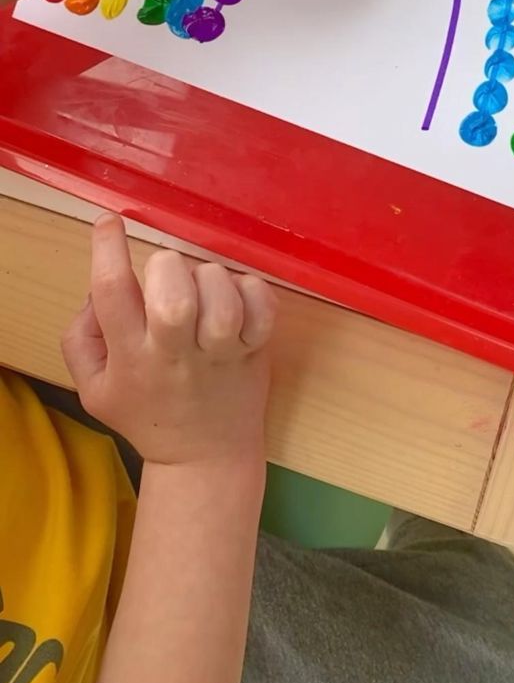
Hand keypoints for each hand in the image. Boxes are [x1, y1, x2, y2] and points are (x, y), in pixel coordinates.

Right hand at [62, 214, 276, 466]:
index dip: (108, 250)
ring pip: (222, 299)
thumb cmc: (147, 412)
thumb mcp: (94, 388)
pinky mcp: (256, 351)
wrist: (204, 459)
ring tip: (205, 289)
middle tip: (168, 273)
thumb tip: (95, 292)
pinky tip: (239, 299)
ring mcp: (221, 355)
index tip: (110, 223)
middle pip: (174, 298)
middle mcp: (176, 355)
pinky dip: (253, 291)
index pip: (112, 294)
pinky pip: (263, 307)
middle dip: (168, 268)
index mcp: (131, 357)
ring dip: (212, 278)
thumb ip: (81, 338)